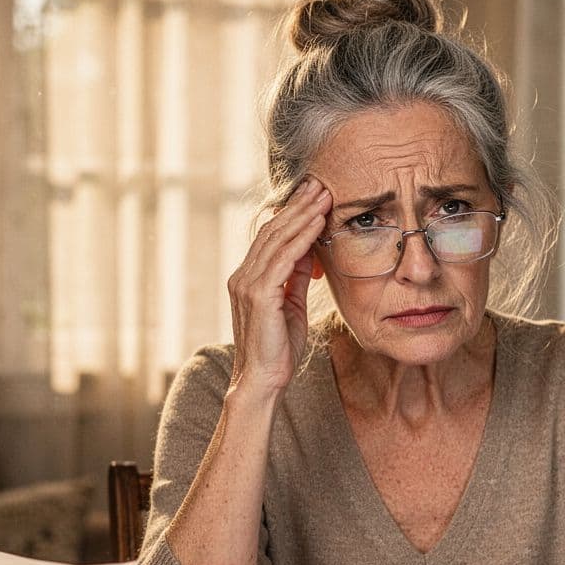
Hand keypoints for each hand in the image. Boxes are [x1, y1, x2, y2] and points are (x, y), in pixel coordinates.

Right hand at [227, 177, 330, 396]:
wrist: (263, 379)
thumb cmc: (278, 349)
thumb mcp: (291, 306)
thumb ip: (295, 280)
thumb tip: (308, 256)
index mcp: (248, 278)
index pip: (270, 238)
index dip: (291, 215)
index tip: (311, 196)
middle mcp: (242, 276)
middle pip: (272, 231)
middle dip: (297, 206)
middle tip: (319, 185)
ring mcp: (247, 284)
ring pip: (277, 240)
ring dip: (302, 216)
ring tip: (322, 196)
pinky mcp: (259, 294)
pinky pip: (283, 259)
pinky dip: (301, 239)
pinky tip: (316, 224)